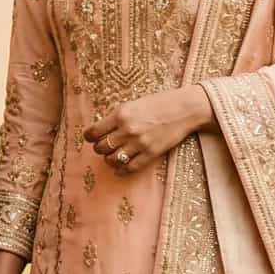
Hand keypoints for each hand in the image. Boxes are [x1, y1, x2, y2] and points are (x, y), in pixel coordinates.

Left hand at [84, 84, 212, 174]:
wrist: (185, 109)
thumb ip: (117, 116)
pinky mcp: (150, 153)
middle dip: (100, 148)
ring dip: (110, 160)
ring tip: (113, 156)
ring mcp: (139, 143)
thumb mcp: (133, 104)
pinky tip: (121, 169)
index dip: (89, 137)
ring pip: (112, 160)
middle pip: (100, 148)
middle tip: (105, 146)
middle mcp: (127, 130)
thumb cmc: (159, 103)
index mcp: (120, 114)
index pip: (93, 132)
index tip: (90, 138)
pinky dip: (122, 170)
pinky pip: (129, 168)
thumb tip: (102, 129)